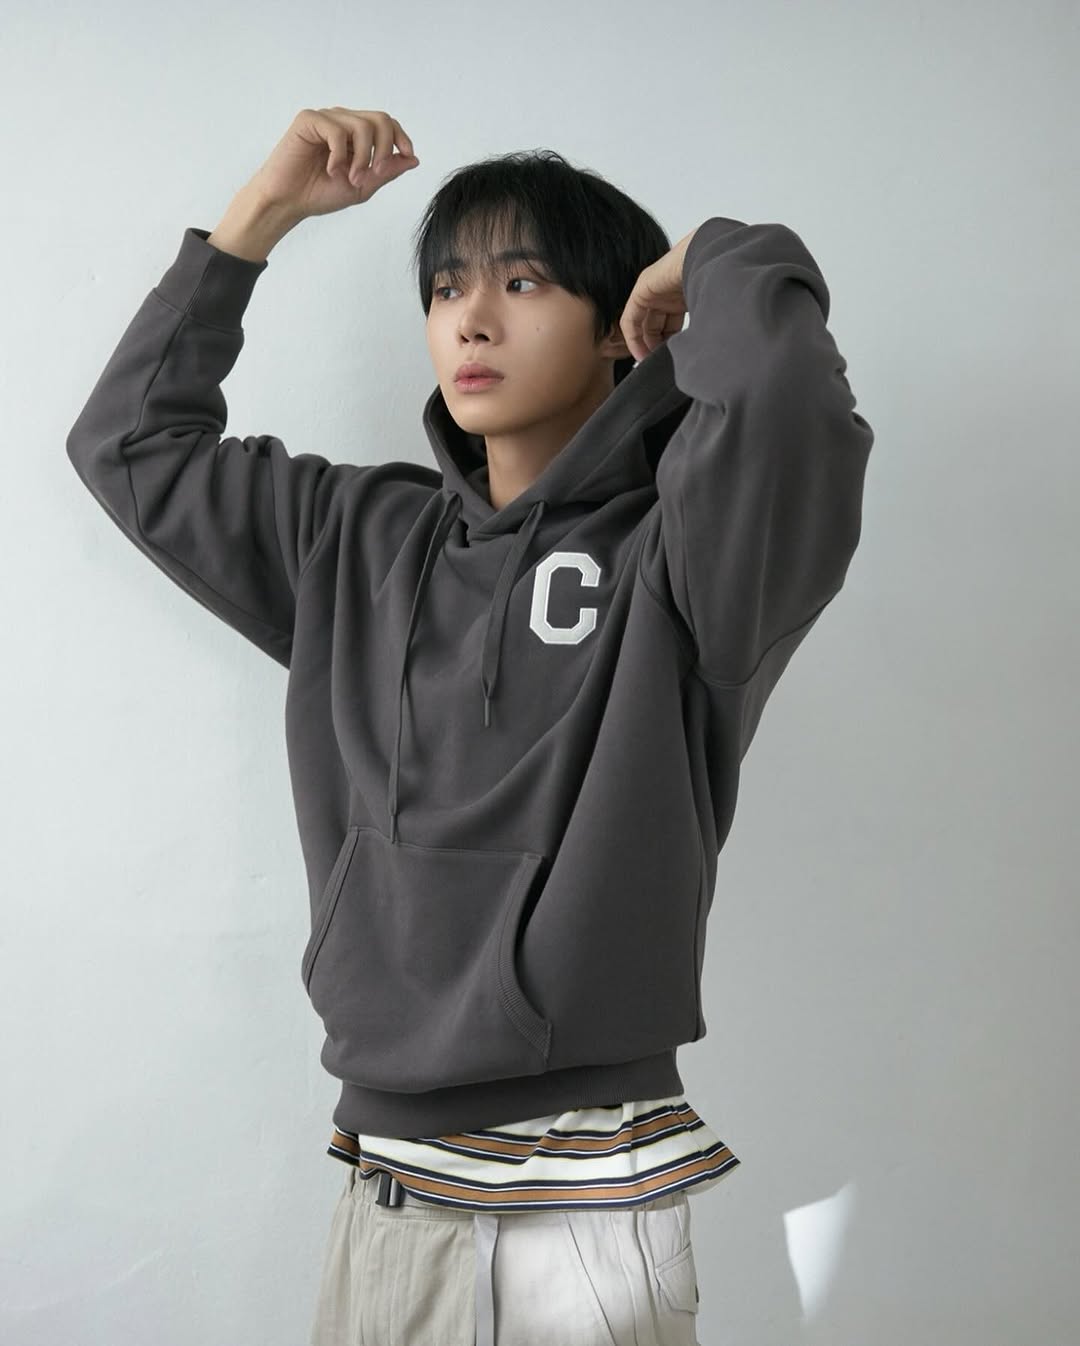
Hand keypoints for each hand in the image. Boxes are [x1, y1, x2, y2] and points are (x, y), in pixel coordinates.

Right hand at [246, 107, 419, 221]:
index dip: (401, 137)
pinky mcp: (309, 120)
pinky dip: (339, 155)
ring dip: (362, 157)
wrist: (289, 202)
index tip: (407, 156)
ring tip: (350, 178)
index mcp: (356, 134)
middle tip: (371, 175)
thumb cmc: (320, 193)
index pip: (387, 123)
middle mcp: (343, 121)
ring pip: (362, 126)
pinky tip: (330, 169)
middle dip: (383, 149)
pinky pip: (337, 131)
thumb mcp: (363, 186)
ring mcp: (326, 118)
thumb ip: (386, 172)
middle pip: (380, 119)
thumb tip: (413, 159)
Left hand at [619, 227, 699, 362]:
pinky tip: (639, 353)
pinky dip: (633, 337)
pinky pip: (631, 318)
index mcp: (683, 295)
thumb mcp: (710, 311)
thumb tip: (706, 352)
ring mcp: (654, 289)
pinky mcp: (642, 289)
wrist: (711, 257)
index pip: (671, 324)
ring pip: (644, 323)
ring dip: (646, 344)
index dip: (670, 344)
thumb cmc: (719, 282)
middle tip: (661, 363)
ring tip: (652, 361)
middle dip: (658, 346)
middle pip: (657, 325)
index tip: (673, 361)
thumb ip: (701, 329)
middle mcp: (667, 292)